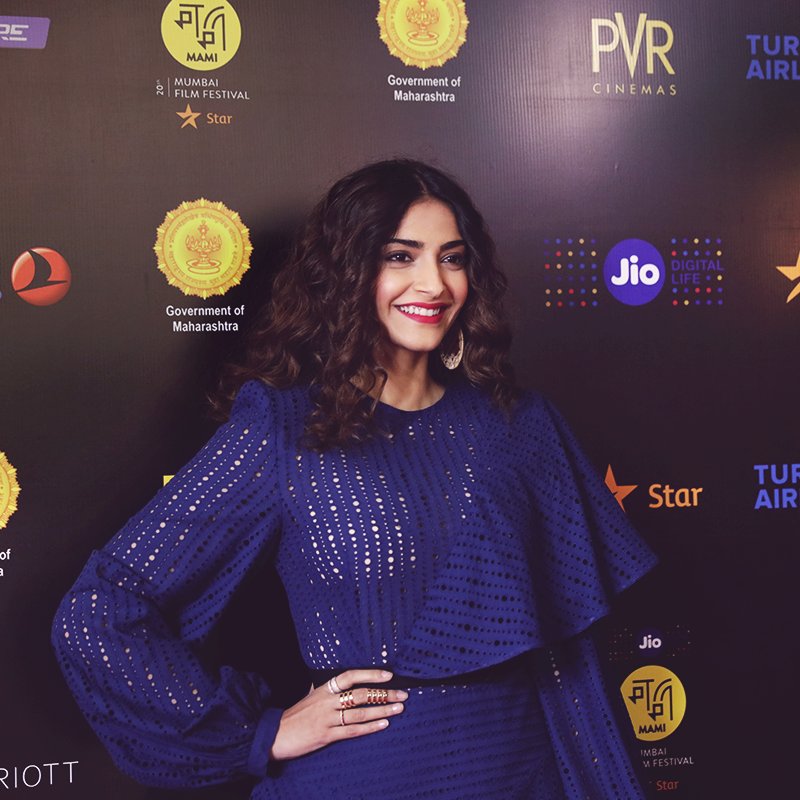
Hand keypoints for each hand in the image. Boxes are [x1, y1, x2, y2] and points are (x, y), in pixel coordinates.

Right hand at [269, 669, 405, 760]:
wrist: (275, 735)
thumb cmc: (294, 716)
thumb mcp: (309, 697)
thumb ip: (324, 690)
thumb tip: (338, 682)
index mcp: (324, 689)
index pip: (350, 676)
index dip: (370, 673)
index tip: (388, 674)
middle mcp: (327, 701)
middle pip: (360, 694)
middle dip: (384, 694)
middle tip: (403, 694)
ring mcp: (327, 718)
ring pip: (360, 712)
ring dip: (382, 710)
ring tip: (399, 708)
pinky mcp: (326, 735)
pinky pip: (352, 731)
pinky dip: (370, 727)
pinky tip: (383, 725)